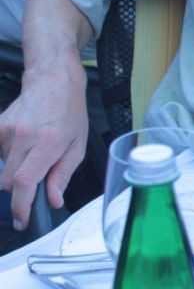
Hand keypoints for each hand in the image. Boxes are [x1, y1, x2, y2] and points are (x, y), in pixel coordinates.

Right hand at [0, 56, 88, 229]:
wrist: (53, 82)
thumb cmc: (70, 112)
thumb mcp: (77, 145)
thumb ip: (63, 174)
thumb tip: (53, 200)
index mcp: (48, 142)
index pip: (25, 182)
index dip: (20, 206)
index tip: (21, 220)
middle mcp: (25, 137)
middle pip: (10, 181)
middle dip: (21, 191)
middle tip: (36, 182)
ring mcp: (8, 131)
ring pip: (4, 169)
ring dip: (17, 170)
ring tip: (35, 152)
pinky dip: (10, 157)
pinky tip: (25, 145)